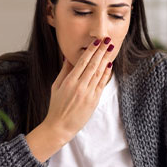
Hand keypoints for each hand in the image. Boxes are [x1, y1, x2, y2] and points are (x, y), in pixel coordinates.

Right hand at [26, 37, 113, 161]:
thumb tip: (69, 57)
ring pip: (99, 73)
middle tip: (107, 40)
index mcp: (69, 81)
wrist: (60, 126)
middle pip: (93, 65)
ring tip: (110, 48)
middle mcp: (80, 86)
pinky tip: (109, 64)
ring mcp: (89, 94)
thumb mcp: (56, 86)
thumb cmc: (56, 106)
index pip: (82, 62)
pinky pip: (102, 83)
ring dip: (105, 59)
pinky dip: (106, 73)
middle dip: (101, 51)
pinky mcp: (94, 100)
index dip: (91, 50)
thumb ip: (64, 71)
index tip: (96, 41)